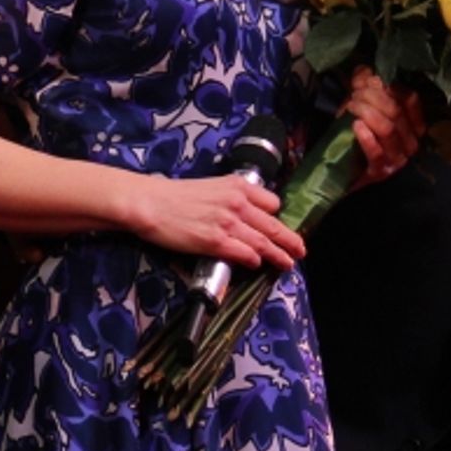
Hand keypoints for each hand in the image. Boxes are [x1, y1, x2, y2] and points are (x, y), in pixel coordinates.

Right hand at [128, 173, 305, 270]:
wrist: (150, 203)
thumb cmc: (174, 195)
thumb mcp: (210, 186)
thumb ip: (231, 198)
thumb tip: (243, 214)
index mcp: (238, 187)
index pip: (272, 203)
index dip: (276, 217)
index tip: (280, 227)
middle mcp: (238, 203)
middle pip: (274, 225)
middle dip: (290, 240)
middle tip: (300, 250)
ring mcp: (229, 223)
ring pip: (264, 242)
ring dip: (279, 255)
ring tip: (287, 263)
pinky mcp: (216, 242)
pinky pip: (244, 254)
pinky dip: (254, 260)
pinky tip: (257, 264)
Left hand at [345, 65, 424, 181]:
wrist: (342, 171)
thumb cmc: (356, 134)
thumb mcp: (361, 106)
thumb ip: (364, 87)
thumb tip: (364, 70)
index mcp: (413, 124)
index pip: (410, 99)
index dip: (390, 86)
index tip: (370, 80)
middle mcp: (411, 142)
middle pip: (396, 112)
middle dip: (373, 98)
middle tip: (354, 94)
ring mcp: (398, 160)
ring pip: (388, 129)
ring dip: (367, 113)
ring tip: (351, 106)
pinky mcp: (381, 172)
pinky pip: (377, 152)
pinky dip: (366, 137)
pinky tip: (356, 125)